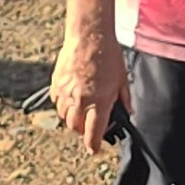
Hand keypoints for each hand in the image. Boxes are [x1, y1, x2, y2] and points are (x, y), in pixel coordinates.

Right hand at [52, 26, 128, 156]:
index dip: (93, 146)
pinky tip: (70, 99)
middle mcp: (80, 101)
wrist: (89, 35)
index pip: (93, 134)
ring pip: (64, 116)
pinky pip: (56, 102)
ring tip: (80, 113)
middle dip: (81, 132)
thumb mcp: (122, 79)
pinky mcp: (56, 83)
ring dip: (71, 119)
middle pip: (75, 128)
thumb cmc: (108, 55)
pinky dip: (62, 105)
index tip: (94, 150)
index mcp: (99, 102)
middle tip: (88, 128)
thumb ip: (124, 99)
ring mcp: (66, 92)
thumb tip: (128, 112)